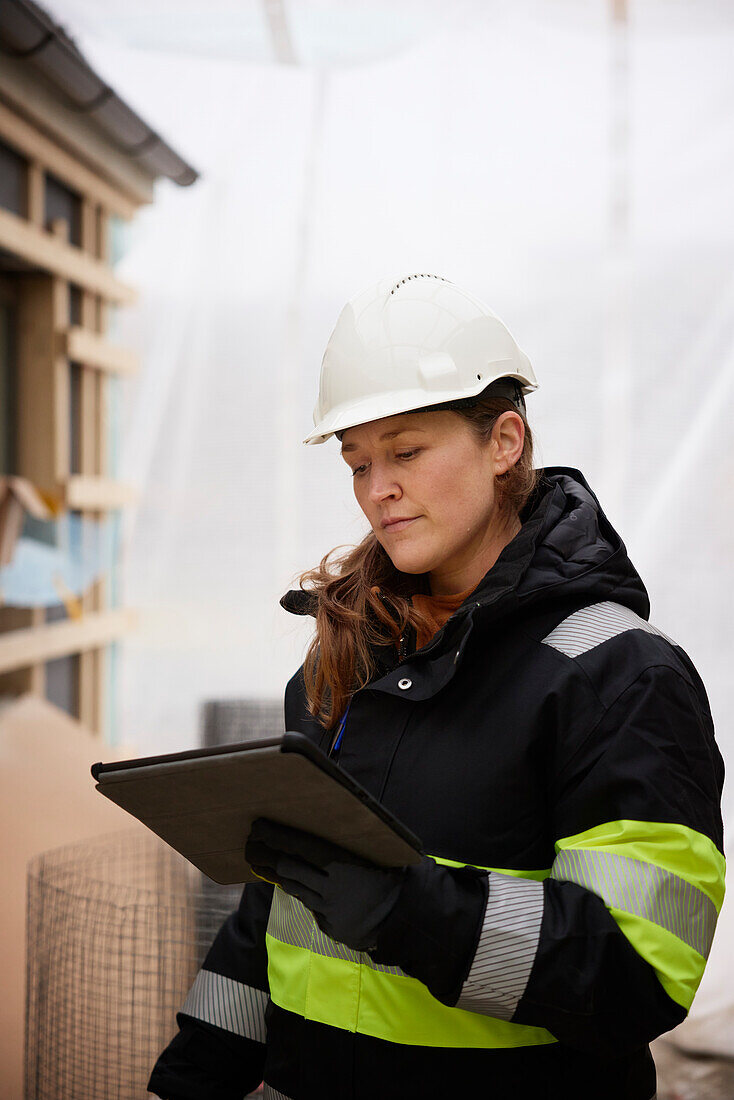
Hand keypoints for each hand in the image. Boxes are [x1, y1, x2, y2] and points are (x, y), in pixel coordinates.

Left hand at [245, 818, 404, 950]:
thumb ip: (345, 848)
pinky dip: (303, 894)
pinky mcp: (328, 925)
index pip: (300, 846)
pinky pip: (310, 905)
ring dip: (274, 874)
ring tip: (258, 861)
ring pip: (294, 888)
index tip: (258, 827)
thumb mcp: (372, 855)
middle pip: (288, 868)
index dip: (276, 836)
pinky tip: (292, 884)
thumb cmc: (390, 878)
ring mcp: (327, 909)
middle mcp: (330, 886)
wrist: (403, 920)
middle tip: (250, 844)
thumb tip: (326, 826)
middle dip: (266, 855)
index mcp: (341, 864)